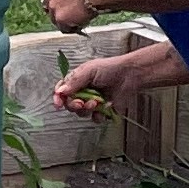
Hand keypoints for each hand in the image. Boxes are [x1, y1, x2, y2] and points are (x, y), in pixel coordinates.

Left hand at [40, 0, 100, 31]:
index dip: (56, 0)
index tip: (62, 4)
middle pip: (48, 6)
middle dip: (58, 10)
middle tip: (70, 14)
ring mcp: (53, 6)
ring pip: (55, 18)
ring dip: (65, 20)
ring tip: (79, 19)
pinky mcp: (60, 18)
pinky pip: (63, 28)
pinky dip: (71, 28)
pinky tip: (81, 24)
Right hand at [57, 38, 180, 116]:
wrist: (130, 76)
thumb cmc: (111, 68)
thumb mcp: (89, 70)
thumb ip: (74, 81)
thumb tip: (61, 91)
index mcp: (76, 81)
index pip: (61, 91)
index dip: (58, 98)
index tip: (59, 103)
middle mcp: (83, 92)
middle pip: (69, 104)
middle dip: (74, 105)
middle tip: (82, 103)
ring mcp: (92, 102)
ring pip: (81, 113)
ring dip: (87, 109)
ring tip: (96, 102)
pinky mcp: (103, 110)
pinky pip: (95, 118)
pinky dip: (99, 115)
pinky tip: (104, 107)